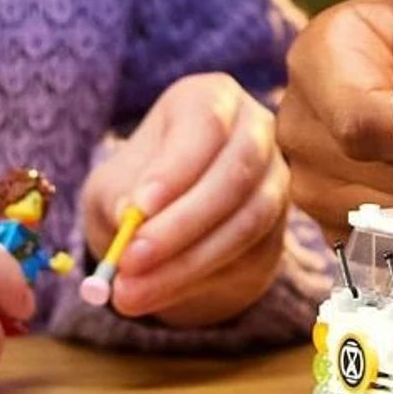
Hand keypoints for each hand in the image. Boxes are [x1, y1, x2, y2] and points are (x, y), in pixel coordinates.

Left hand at [82, 72, 289, 328]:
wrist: (167, 229)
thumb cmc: (136, 191)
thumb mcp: (112, 186)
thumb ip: (117, 195)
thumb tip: (129, 214)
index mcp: (211, 99)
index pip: (206, 124)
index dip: (177, 167)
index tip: (139, 207)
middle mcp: (255, 131)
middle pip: (236, 172)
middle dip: (181, 223)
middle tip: (130, 261)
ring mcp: (276, 179)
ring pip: (249, 219)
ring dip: (187, 262)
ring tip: (130, 294)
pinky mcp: (280, 228)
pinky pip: (249, 256)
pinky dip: (199, 280)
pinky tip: (158, 292)